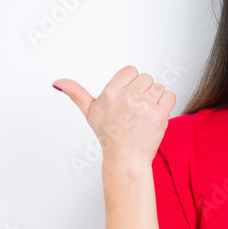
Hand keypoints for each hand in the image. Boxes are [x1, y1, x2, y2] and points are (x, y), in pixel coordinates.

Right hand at [52, 65, 175, 166]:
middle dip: (144, 91)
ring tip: (144, 114)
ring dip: (155, 99)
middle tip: (135, 110)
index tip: (128, 98)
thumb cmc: (109, 136)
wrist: (126, 158)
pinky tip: (154, 116)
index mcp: (110, 92)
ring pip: (159, 87)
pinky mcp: (159, 115)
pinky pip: (170, 96)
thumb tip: (57, 83)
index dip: (132, 83)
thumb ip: (76, 94)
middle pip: (146, 78)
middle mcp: (127, 97)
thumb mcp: (90, 112)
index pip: (131, 70)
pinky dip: (166, 105)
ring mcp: (144, 106)